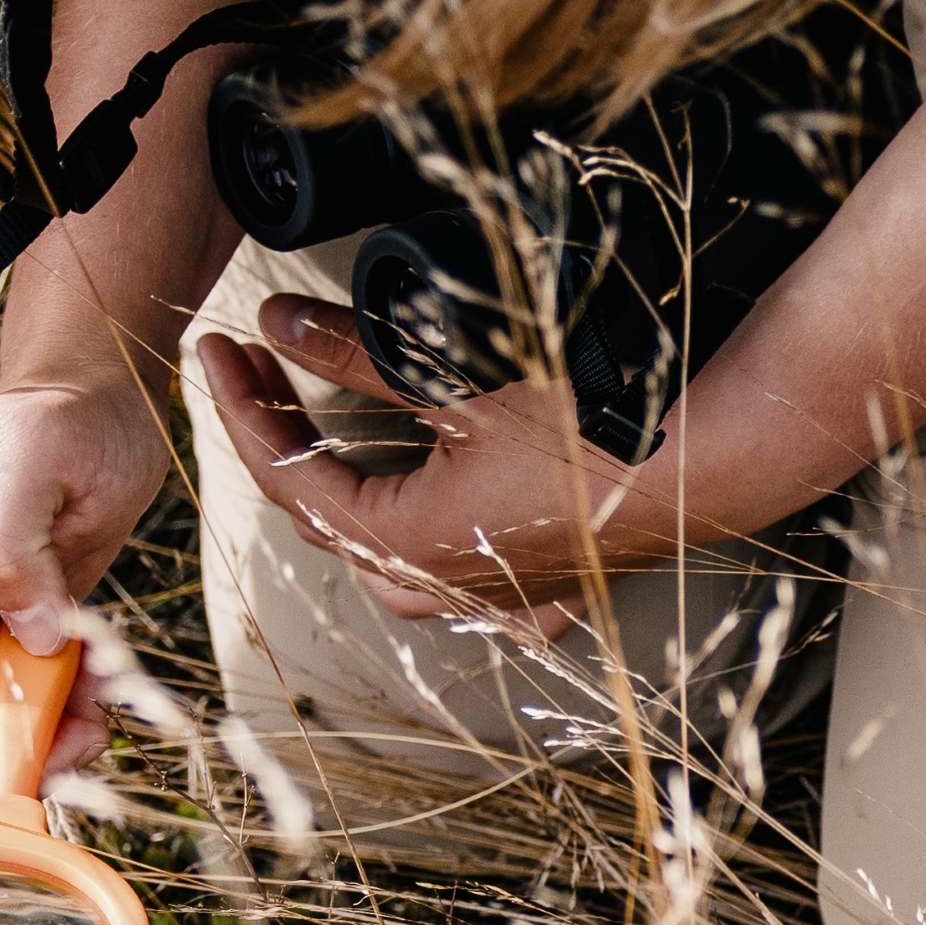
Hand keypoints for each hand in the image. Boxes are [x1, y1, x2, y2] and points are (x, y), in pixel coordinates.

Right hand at [0, 377, 171, 784]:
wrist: (79, 408)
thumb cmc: (59, 425)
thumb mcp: (31, 461)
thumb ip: (9, 548)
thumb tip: (32, 639)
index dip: (6, 764)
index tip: (82, 730)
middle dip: (38, 742)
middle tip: (98, 695)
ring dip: (54, 724)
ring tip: (93, 662)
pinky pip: (11, 713)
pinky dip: (57, 706)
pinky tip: (82, 658)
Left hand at [196, 301, 659, 622]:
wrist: (706, 465)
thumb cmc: (598, 425)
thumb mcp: (456, 375)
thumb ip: (358, 355)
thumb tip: (281, 324)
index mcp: (406, 540)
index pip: (289, 478)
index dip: (242, 409)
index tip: (219, 352)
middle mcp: (445, 585)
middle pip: (329, 524)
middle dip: (285, 446)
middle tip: (263, 375)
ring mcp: (499, 599)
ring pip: (392, 572)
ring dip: (351, 512)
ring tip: (333, 446)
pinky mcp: (550, 594)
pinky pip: (477, 599)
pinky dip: (445, 564)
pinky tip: (445, 538)